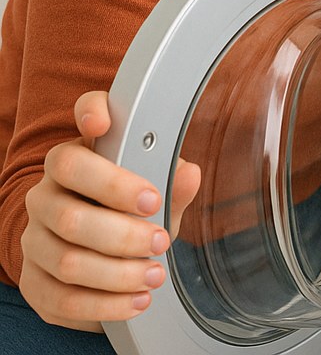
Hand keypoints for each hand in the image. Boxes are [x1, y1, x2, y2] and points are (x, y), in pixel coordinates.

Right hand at [19, 90, 201, 331]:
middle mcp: (47, 192)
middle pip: (70, 212)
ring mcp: (34, 237)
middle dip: (121, 231)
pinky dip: (105, 303)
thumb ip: (173, 181)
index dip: (87, 117)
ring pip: (67, 260)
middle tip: (160, 238)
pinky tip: (136, 299)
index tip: (103, 127)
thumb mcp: (158, 190)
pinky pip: (62, 298)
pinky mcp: (33, 281)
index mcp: (78, 157)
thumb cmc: (130, 208)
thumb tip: (187, 174)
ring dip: (117, 272)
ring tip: (154, 274)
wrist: (94, 251)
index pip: (75, 126)